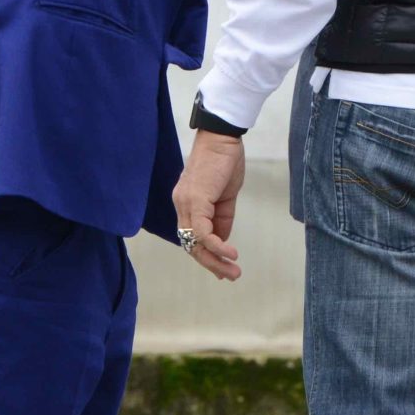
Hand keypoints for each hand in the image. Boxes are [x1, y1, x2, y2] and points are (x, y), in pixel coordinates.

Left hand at [173, 130, 245, 281]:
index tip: (223, 269)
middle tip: (230, 276)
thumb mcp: (225, 197)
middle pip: (191, 245)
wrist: (223, 137)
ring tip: (233, 271)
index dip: (206, 256)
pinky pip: (203, 232)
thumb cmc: (225, 162)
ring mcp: (186, 204)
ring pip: (195, 242)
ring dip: (215, 260)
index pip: (192, 238)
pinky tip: (231, 253)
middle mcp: (181, 206)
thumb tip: (223, 241)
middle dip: (211, 264)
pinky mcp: (195, 201)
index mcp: (188, 205)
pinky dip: (217, 246)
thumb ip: (222, 218)